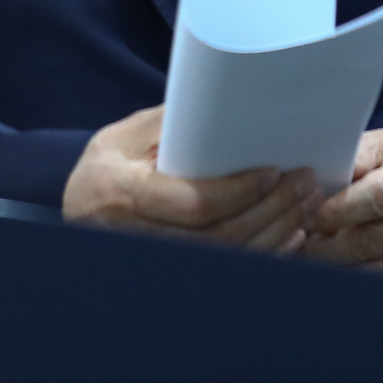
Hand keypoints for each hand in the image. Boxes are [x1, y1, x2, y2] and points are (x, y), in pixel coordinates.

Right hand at [61, 105, 320, 253]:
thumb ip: (171, 125)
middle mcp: (139, 237)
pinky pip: (230, 272)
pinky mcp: (175, 276)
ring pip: (231, 260)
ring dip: (276, 234)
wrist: (76, 210)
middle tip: (305, 184)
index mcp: (125, 195)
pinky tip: (291, 236)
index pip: (195, 204)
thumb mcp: (125, 136)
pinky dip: (266, 256)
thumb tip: (229, 106)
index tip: (273, 171)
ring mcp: (158, 265)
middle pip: (221, 238)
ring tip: (307, 205)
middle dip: (271, 211)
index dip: (240, 192)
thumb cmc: (106, 166)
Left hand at [299, 126, 382, 277]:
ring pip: (380, 270)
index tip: (309, 217)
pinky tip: (337, 270)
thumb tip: (317, 181)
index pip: (377, 197)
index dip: (339, 211)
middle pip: (374, 240)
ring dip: (340, 268)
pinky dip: (360, 281)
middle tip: (298, 242)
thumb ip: (353, 158)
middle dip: (329, 246)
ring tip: (310, 259)